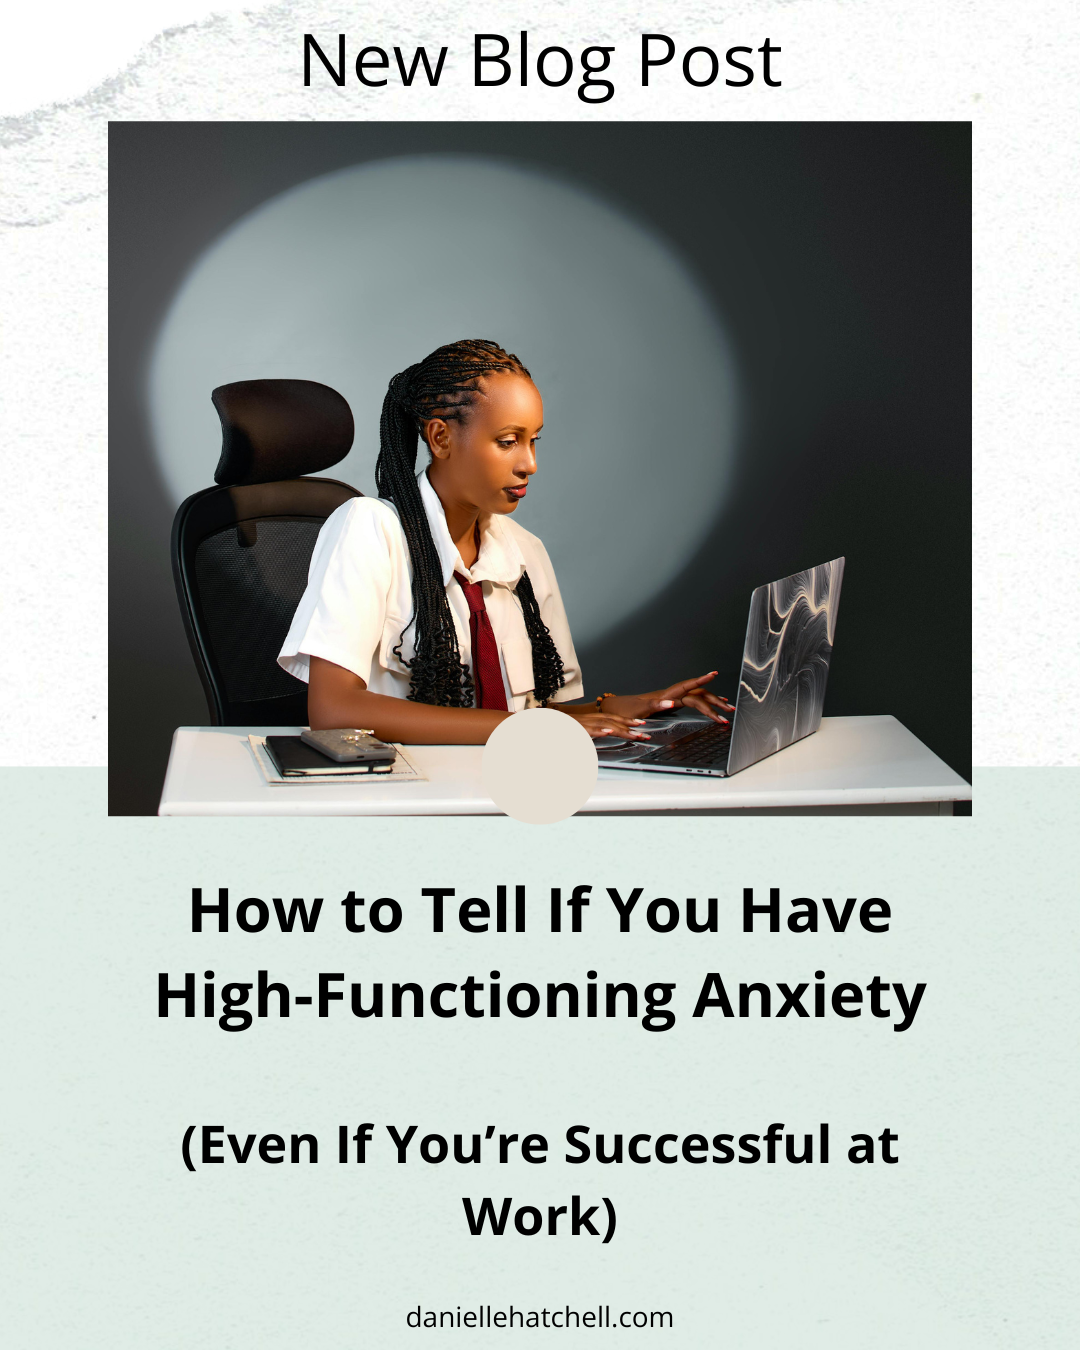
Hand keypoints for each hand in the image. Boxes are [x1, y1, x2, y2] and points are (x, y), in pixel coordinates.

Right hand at [553, 706, 652, 740]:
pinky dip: (598, 730)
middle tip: (644, 732)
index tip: (641, 725)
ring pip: (603, 724)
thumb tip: (597, 744)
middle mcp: (586, 719)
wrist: (536, 724)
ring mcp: (579, 723)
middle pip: (611, 720)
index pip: (610, 719)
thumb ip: (585, 740)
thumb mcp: (573, 736)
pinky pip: (587, 729)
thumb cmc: (554, 730)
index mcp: (588, 720)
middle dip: (629, 725)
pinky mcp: (572, 728)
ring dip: (620, 728)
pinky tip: (608, 732)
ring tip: (634, 733)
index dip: (626, 721)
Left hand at [601, 672, 735, 723]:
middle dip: (714, 700)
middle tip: (730, 708)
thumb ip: (656, 706)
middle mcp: (670, 694)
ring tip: (727, 708)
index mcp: (665, 695)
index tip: (714, 674)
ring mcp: (671, 698)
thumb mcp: (639, 710)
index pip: (687, 686)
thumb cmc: (626, 710)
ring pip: (696, 697)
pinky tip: (712, 705)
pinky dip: (704, 703)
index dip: (700, 679)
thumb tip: (672, 704)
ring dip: (712, 703)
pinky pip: (692, 701)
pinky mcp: (670, 702)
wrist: (615, 709)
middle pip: (697, 694)